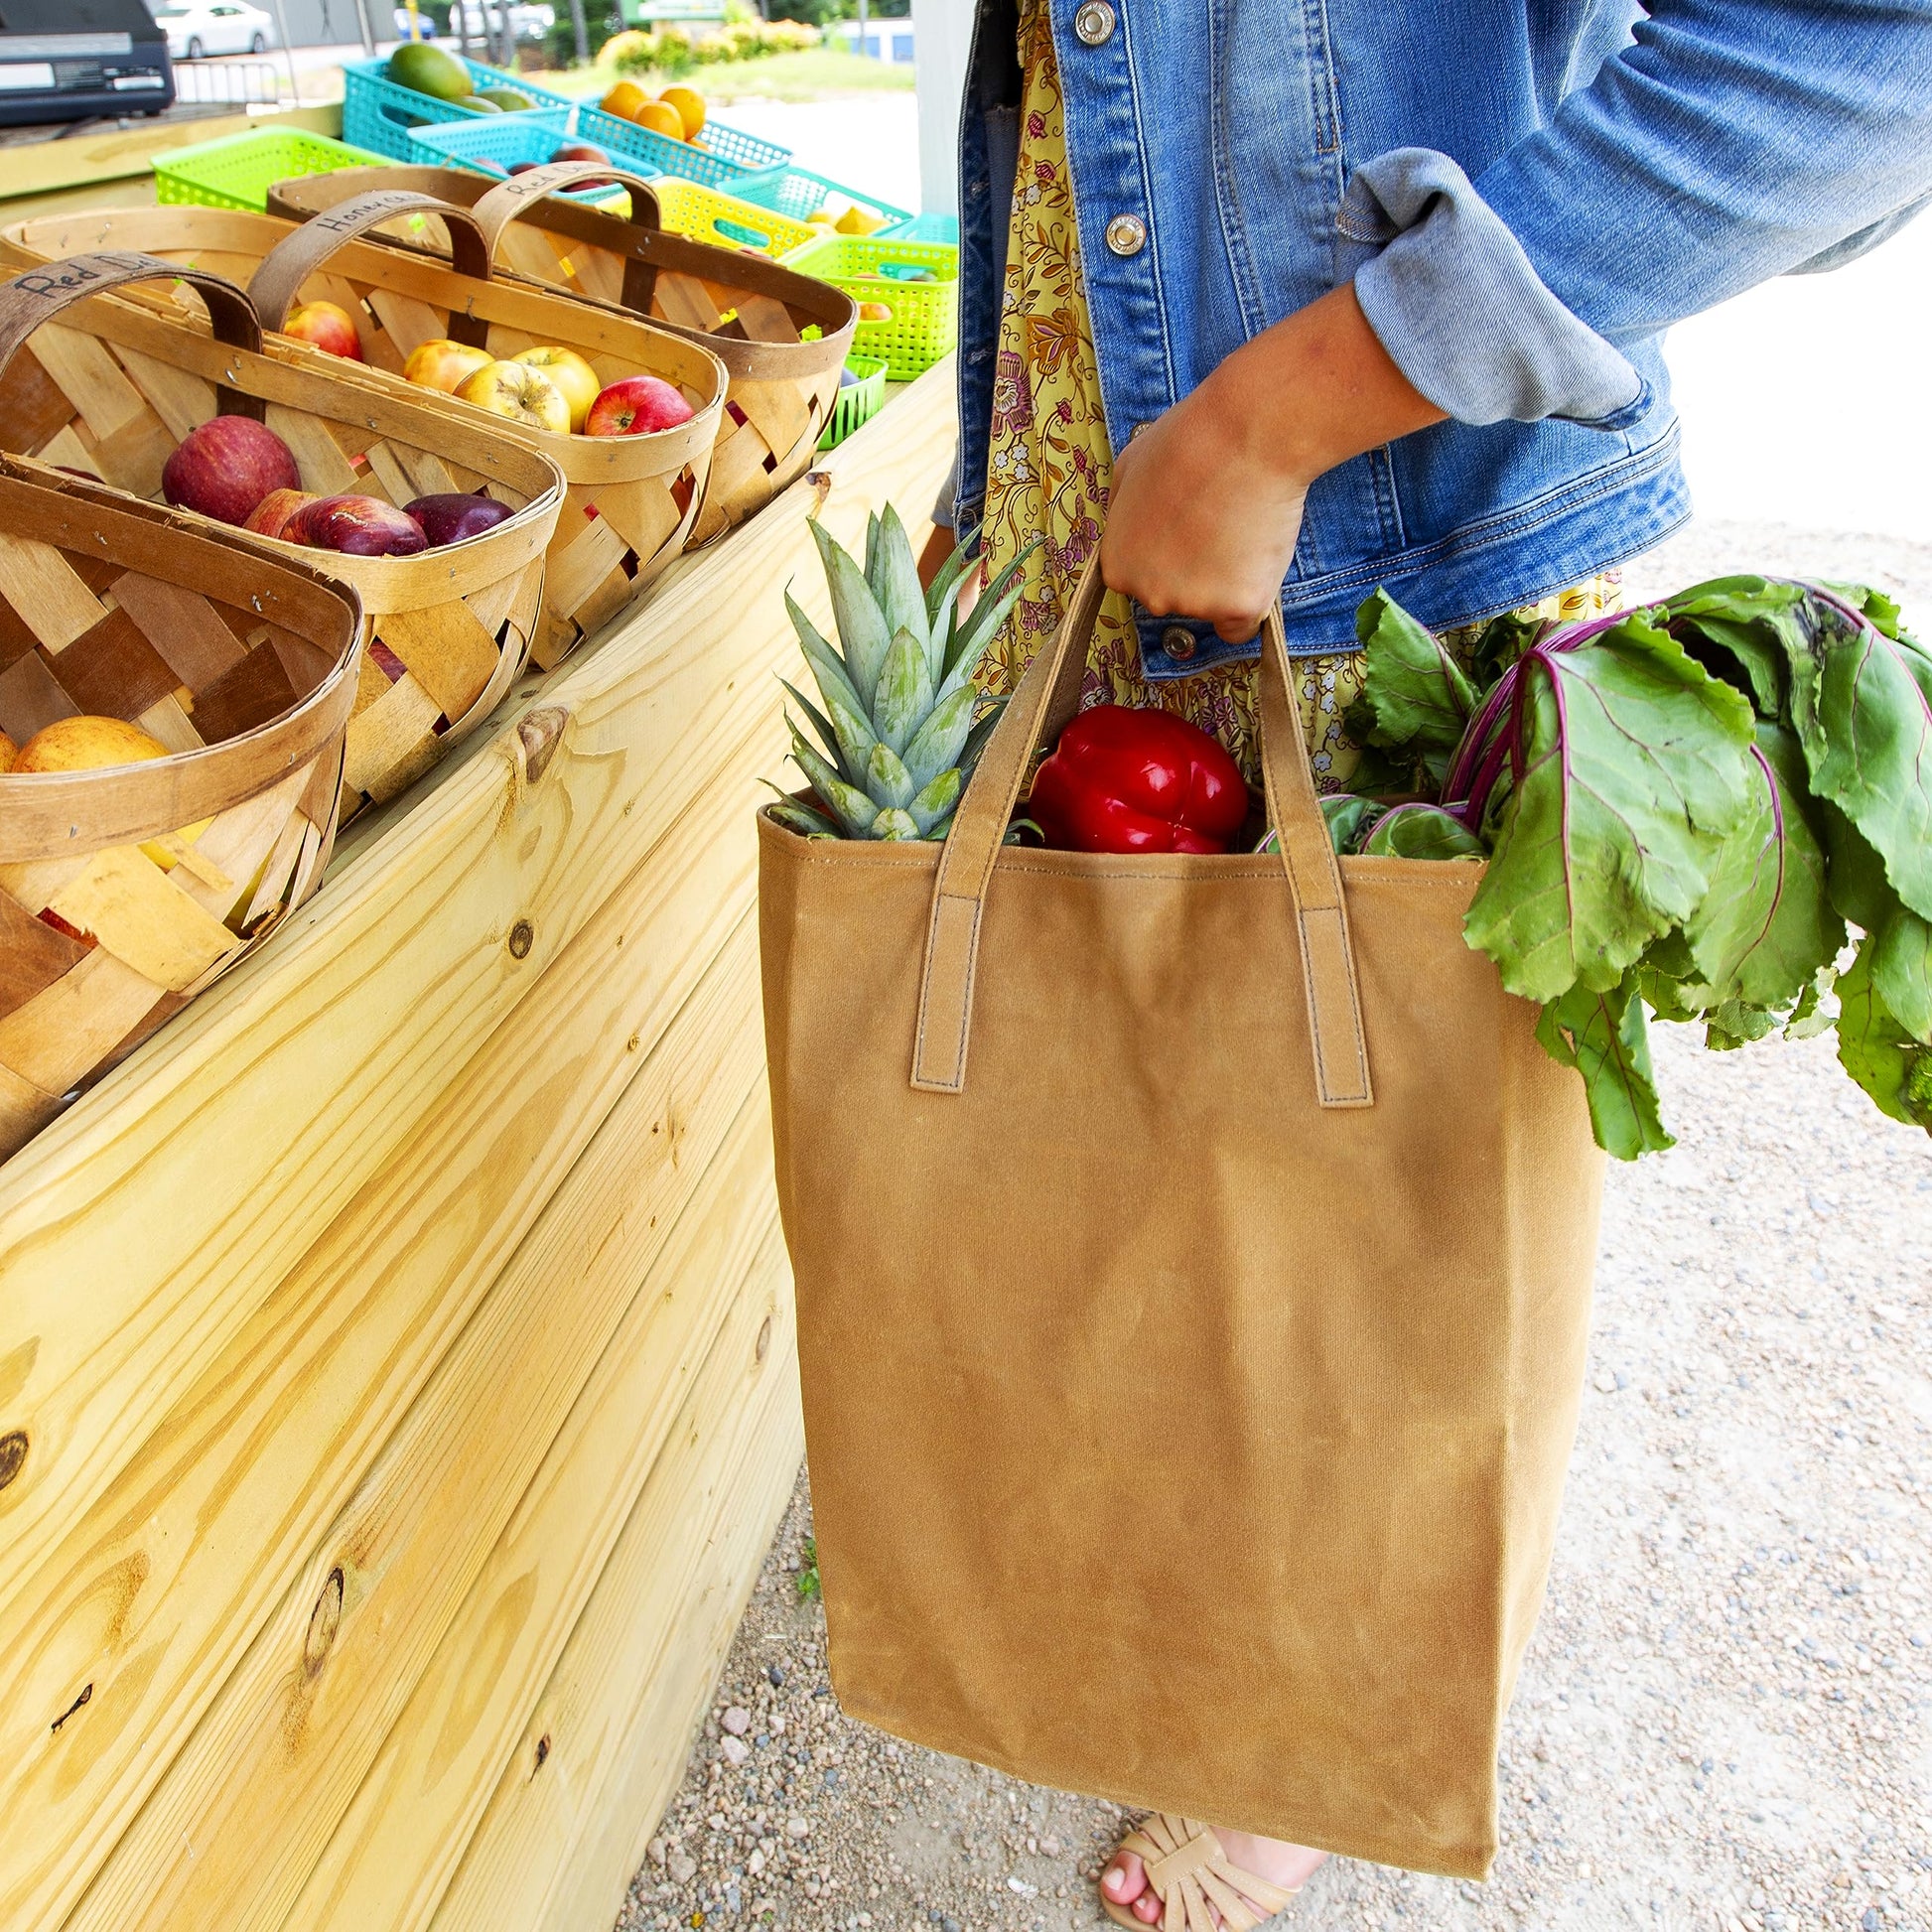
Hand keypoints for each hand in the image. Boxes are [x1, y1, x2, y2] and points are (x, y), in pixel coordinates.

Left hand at [1100, 284, 1445, 644]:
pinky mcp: (1237, 608)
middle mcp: (1148, 595)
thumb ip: (1124, 514)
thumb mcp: (1129, 469)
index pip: (1144, 581)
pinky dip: (1255, 598)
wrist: (1244, 435)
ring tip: (1242, 525)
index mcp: (1118, 567)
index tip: (1190, 527)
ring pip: (1214, 609)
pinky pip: (1246, 622)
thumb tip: (1132, 529)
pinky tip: (1258, 555)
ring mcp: (1193, 605)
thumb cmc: (1188, 441)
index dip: (1171, 553)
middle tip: (1220, 523)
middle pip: (1177, 599)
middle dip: (1198, 571)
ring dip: (1229, 580)